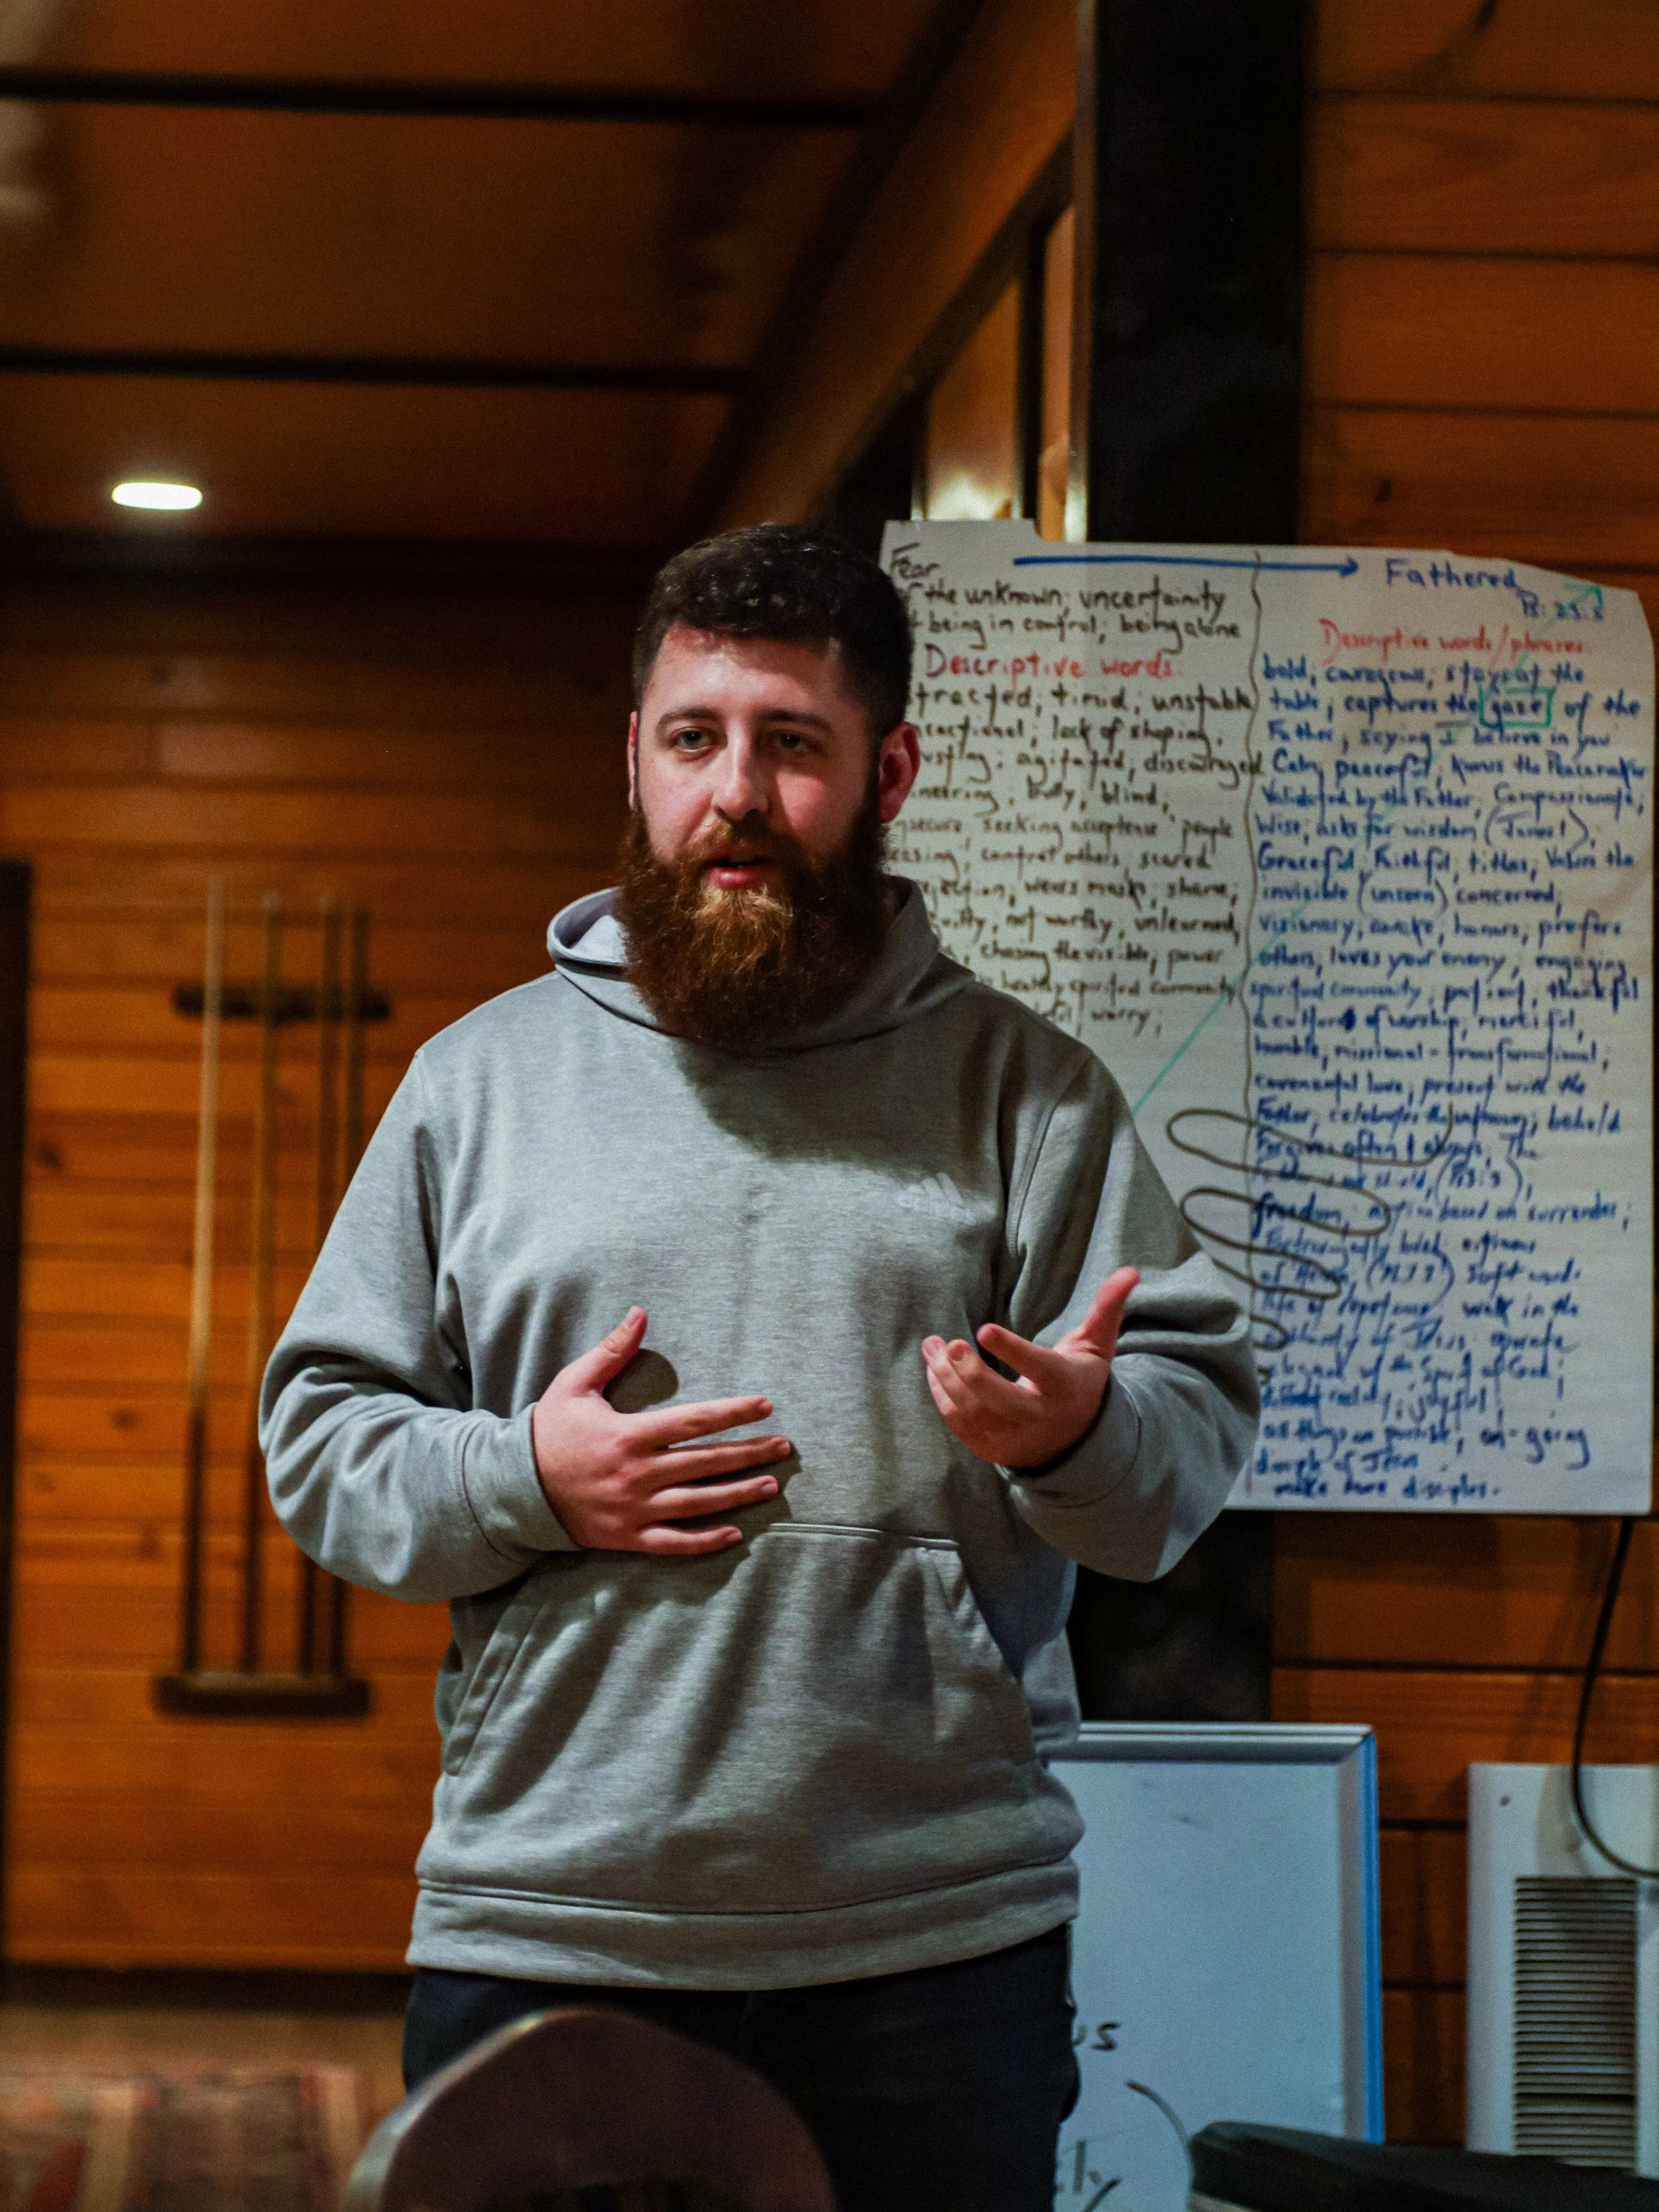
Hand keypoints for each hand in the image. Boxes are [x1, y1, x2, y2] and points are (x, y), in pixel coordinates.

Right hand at [531, 1307, 790, 1553]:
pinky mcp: (627, 1536)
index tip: (765, 1405)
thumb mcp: (575, 1383)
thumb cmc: (548, 1430)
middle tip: (784, 1447)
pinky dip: (704, 1542)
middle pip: (706, 1462)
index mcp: (630, 1434)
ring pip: (698, 1504)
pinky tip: (734, 1535)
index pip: (695, 1421)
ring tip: (769, 1486)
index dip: (733, 1413)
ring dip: (737, 1495)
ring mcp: (635, 1509)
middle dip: (749, 1453)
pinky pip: (673, 1543)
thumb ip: (612, 1351)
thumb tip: (640, 1312)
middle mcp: (638, 1474)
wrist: (513, 1487)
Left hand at [922, 1268, 1139, 1468]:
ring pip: (973, 1411)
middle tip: (948, 1344)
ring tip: (932, 1347)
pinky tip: (934, 1369)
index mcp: (1065, 1387)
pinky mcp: (992, 1450)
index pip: (1039, 1368)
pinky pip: (959, 1424)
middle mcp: (1040, 1417)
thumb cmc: (1079, 1378)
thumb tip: (1130, 1270)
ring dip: (945, 1378)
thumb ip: (1107, 1308)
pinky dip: (942, 1396)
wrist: (1075, 1440)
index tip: (984, 1329)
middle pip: (1000, 1400)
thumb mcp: (1097, 1346)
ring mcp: (1015, 1438)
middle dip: (970, 1373)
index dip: (1012, 1351)